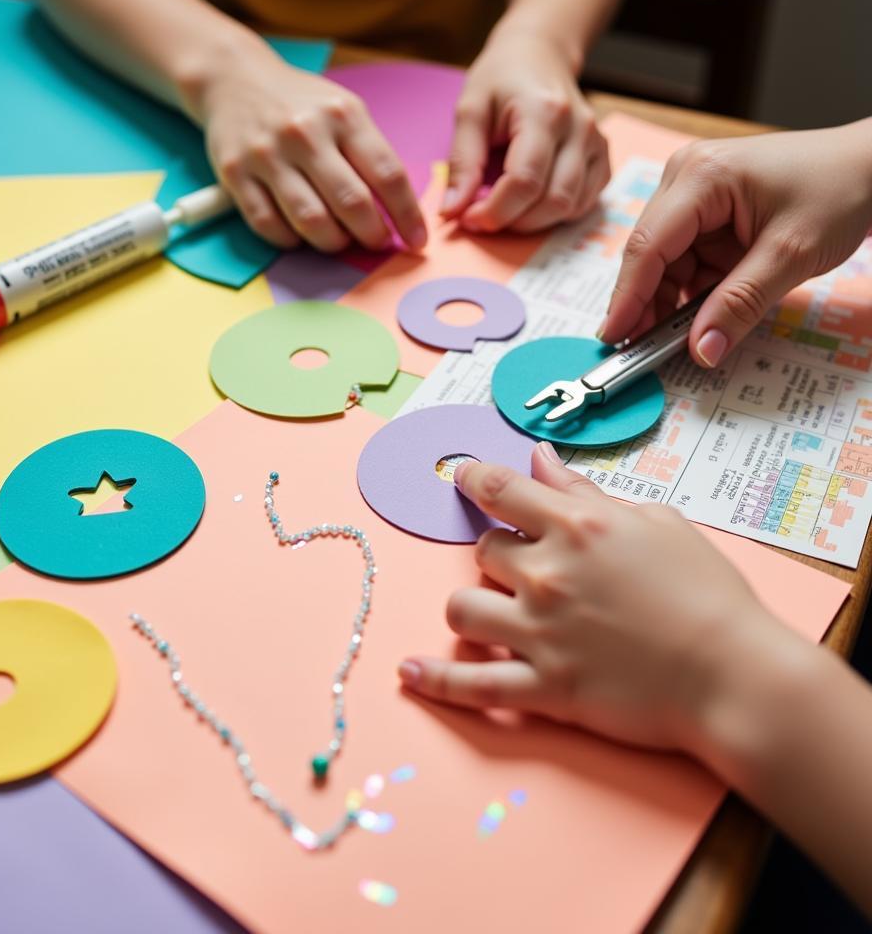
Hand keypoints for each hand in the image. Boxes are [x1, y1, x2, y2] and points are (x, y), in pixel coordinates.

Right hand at [198, 50, 426, 252]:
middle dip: (371, 234)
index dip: (407, 215)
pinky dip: (290, 240)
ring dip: (333, 242)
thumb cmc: (301, 104)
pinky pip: (269, 225)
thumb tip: (397, 212)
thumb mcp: (345, 111)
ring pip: (311, 220)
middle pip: (351, 203)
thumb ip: (370, 155)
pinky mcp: (236, 173)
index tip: (416, 240)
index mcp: (343, 115)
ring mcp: (268, 154)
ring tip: (339, 240)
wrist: (234, 79)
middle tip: (376, 242)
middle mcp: (305, 133)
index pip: (388, 175)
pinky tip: (300, 235)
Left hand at [398, 443, 801, 758]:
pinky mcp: (544, 687)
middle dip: (498, 555)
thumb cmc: (709, 596)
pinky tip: (408, 672)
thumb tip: (541, 458)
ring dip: (473, 606)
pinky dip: (435, 680)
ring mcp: (540, 632)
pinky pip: (471, 683)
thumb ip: (588, 491)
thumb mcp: (657, 522)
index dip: (471, 479)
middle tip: (527, 567)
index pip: (499, 489)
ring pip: (462, 608)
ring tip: (494, 613)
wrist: (737, 676)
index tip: (461, 476)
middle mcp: (548, 574)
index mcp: (577, 527)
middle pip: (482, 551)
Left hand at [441, 31, 609, 233]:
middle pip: (552, 201)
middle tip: (482, 215)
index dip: (495, 211)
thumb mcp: (470, 110)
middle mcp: (580, 129)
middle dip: (512, 221)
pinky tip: (531, 202)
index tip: (468, 219)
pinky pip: (583, 204)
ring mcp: (597, 144)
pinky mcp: (603, 159)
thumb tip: (452, 211)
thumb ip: (461, 162)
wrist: (539, 54)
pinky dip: (554, 215)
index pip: (525, 181)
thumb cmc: (501, 79)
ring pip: (570, 208)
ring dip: (533, 222)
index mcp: (545, 113)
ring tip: (505, 208)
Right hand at [599, 121, 871, 366]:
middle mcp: (686, 178)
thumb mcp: (791, 254)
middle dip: (648, 304)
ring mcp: (694, 192)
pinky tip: (702, 311)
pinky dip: (692, 288)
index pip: (648, 245)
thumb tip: (702, 350)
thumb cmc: (840, 190)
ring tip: (681, 336)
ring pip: (665, 261)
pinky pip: (686, 258)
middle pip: (649, 253)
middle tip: (645, 350)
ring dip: (673, 300)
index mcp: (701, 177)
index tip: (614, 337)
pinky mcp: (706, 210)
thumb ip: (740, 305)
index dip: (627, 297)